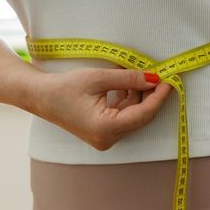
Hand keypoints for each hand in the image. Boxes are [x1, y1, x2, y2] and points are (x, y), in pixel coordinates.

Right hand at [30, 64, 173, 150]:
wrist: (40, 97)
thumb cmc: (64, 87)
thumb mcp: (98, 78)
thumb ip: (129, 79)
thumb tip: (153, 78)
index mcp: (106, 129)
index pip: (143, 114)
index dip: (159, 97)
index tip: (169, 81)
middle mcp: (107, 138)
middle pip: (140, 116)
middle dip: (150, 95)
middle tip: (160, 74)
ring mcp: (105, 137)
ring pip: (132, 114)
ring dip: (137, 94)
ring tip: (137, 71)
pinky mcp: (102, 132)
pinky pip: (123, 115)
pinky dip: (127, 98)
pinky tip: (125, 81)